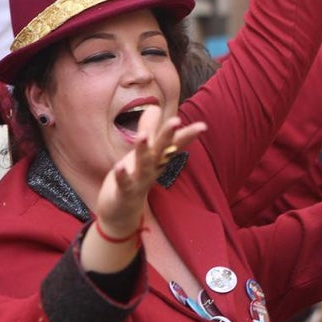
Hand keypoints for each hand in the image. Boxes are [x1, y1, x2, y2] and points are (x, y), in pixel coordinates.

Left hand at [81, 109, 205, 272]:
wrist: (121, 214)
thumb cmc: (134, 179)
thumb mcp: (143, 154)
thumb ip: (149, 130)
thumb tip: (155, 107)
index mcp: (157, 160)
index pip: (173, 145)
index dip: (187, 135)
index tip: (203, 126)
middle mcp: (151, 169)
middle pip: (161, 151)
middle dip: (168, 136)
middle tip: (176, 120)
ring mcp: (139, 181)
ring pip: (143, 165)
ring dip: (143, 151)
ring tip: (143, 135)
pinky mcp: (124, 192)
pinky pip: (124, 184)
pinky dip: (122, 176)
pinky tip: (118, 167)